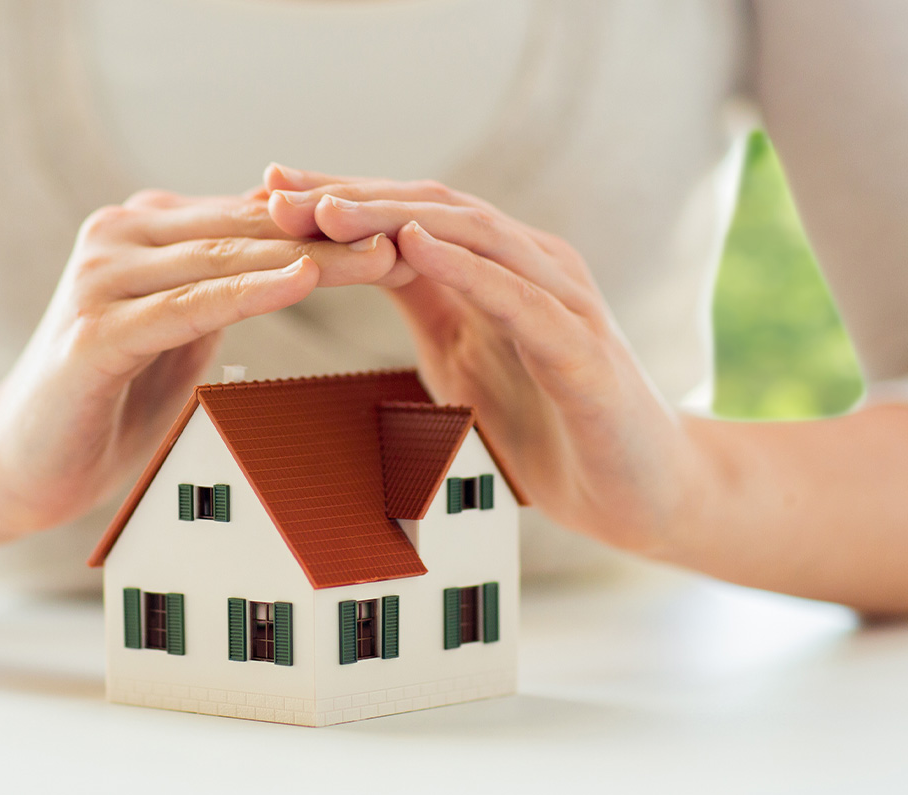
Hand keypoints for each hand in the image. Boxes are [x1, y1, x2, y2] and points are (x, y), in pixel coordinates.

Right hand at [0, 188, 396, 534]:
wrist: (19, 463)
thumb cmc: (109, 401)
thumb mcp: (178, 333)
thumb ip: (221, 289)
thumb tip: (298, 262)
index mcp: (143, 232)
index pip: (254, 218)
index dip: (329, 223)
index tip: (402, 230)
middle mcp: (118, 238)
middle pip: (249, 229)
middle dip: (335, 234)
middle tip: (413, 237)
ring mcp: (101, 280)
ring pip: (226, 259)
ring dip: (312, 258)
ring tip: (382, 256)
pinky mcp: (94, 332)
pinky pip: (186, 307)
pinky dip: (246, 293)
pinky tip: (301, 281)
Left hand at [264, 165, 706, 553]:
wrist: (639, 491)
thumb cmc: (549, 422)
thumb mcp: (463, 354)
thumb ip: (423, 302)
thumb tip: (354, 266)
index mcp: (496, 270)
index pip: (409, 217)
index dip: (340, 199)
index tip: (268, 190)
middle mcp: (530, 267)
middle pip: (431, 211)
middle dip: (349, 199)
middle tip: (274, 192)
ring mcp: (562, 302)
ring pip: (472, 238)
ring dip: (394, 219)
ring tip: (326, 210)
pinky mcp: (581, 349)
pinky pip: (519, 297)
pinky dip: (466, 268)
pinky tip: (415, 247)